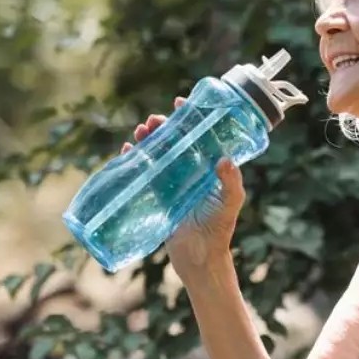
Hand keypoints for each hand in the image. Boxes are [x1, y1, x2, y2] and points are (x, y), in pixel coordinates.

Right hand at [123, 97, 245, 278]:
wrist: (200, 257)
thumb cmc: (219, 229)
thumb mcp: (230, 202)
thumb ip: (230, 182)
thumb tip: (224, 159)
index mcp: (210, 168)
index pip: (201, 136)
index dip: (192, 118)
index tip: (182, 102)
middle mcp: (192, 171)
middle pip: (176, 141)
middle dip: (164, 126)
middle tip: (155, 119)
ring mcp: (173, 182)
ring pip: (158, 153)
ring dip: (148, 139)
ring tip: (142, 130)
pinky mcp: (158, 195)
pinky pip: (145, 173)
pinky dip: (136, 159)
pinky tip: (128, 150)